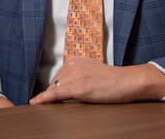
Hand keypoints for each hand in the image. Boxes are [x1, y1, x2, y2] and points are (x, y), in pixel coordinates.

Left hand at [29, 60, 164, 104]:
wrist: (128, 81)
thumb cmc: (113, 80)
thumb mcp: (91, 73)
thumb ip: (77, 76)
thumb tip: (63, 88)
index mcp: (74, 60)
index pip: (57, 77)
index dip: (55, 88)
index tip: (45, 95)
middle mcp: (72, 65)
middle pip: (55, 84)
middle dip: (56, 94)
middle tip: (61, 102)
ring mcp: (74, 76)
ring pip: (55, 90)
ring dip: (53, 98)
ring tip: (59, 103)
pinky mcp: (78, 88)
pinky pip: (56, 94)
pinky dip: (44, 99)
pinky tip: (36, 102)